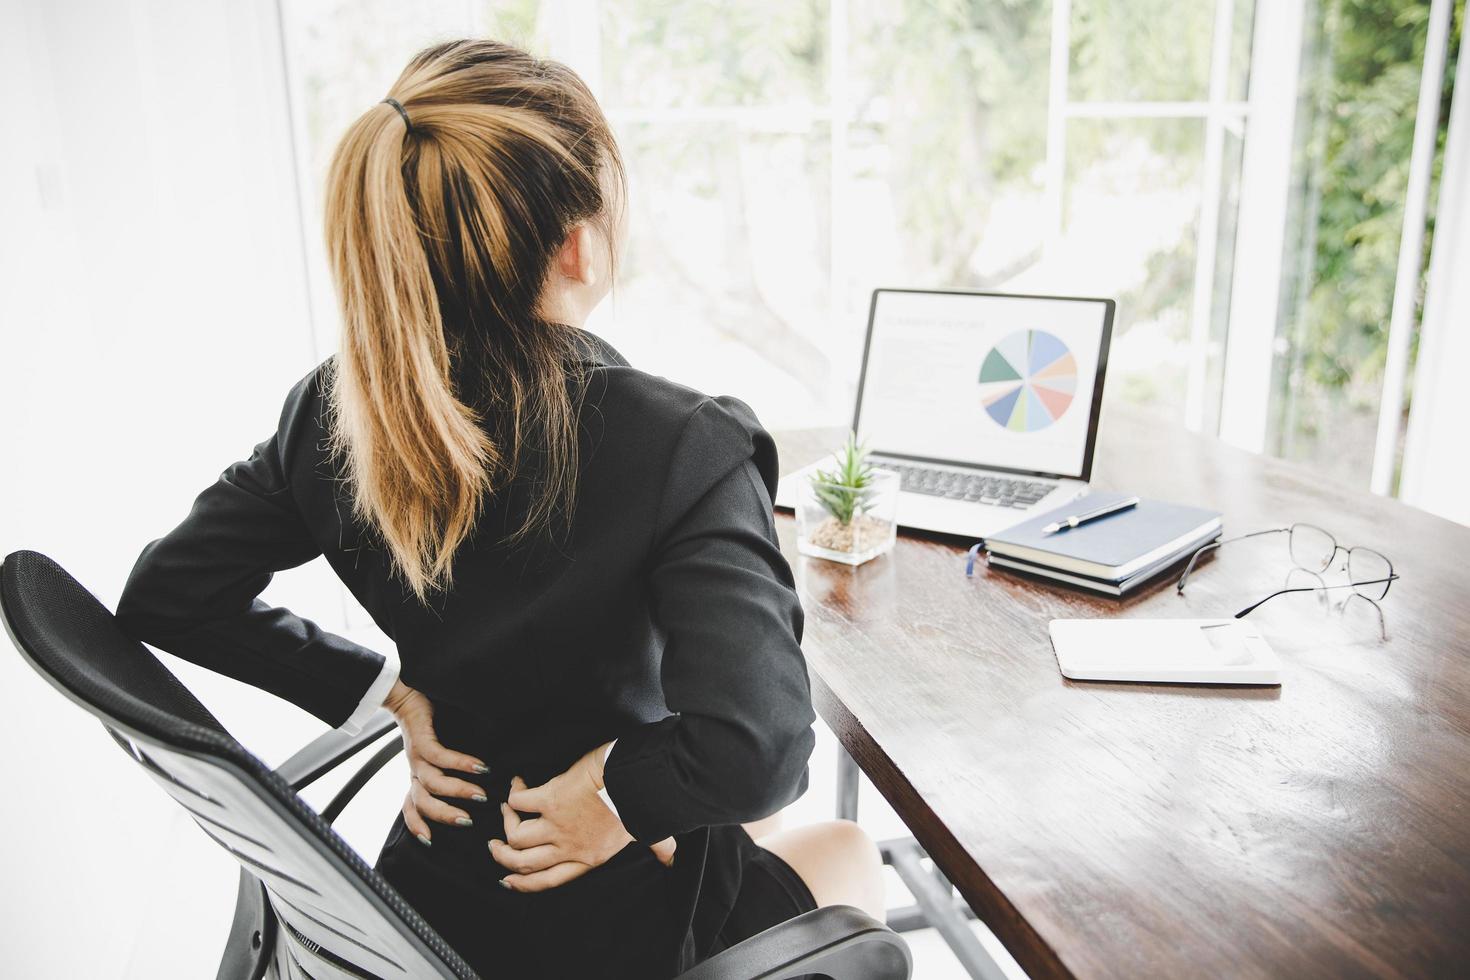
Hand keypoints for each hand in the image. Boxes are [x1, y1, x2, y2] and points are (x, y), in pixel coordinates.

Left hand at [383, 679, 488, 845]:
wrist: (406, 691)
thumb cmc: (429, 720)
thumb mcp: (437, 750)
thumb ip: (450, 768)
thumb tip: (483, 781)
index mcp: (416, 775)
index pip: (412, 806)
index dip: (417, 825)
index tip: (431, 842)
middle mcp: (415, 769)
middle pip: (423, 802)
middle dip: (444, 815)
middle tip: (468, 821)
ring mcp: (417, 755)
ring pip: (433, 784)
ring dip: (457, 791)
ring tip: (480, 795)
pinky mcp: (422, 739)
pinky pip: (440, 757)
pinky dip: (461, 764)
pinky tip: (479, 767)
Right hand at [490, 742, 675, 891]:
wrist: (634, 778)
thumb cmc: (641, 803)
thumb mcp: (647, 832)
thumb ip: (658, 848)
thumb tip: (671, 860)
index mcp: (588, 858)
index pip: (549, 881)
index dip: (524, 884)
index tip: (508, 880)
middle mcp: (568, 846)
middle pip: (523, 863)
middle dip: (503, 857)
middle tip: (495, 846)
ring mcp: (556, 824)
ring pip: (516, 837)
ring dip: (506, 823)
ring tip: (505, 810)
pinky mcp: (549, 799)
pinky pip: (520, 801)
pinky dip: (514, 792)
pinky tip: (518, 783)